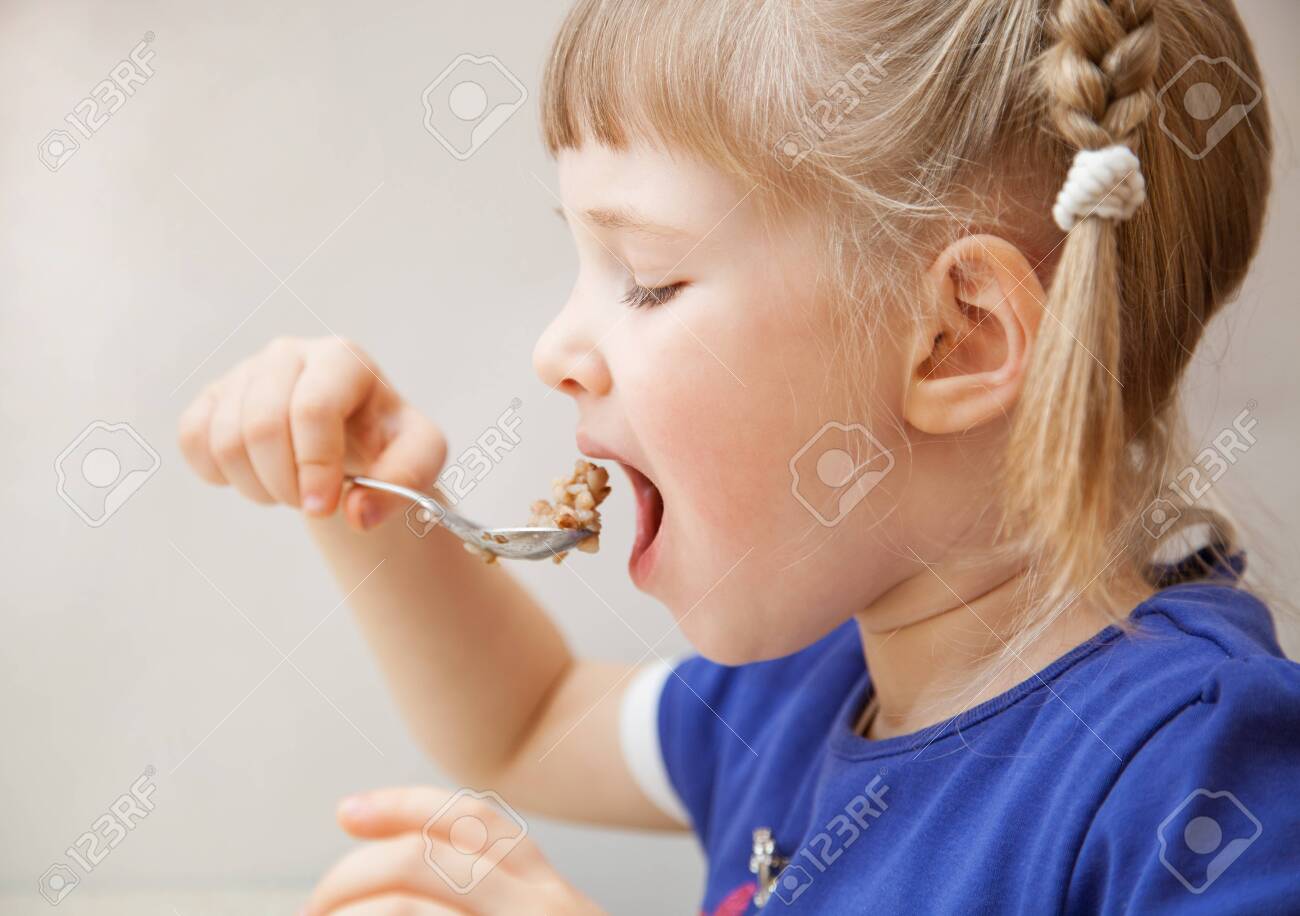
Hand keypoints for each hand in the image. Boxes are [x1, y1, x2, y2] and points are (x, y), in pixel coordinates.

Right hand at [178, 336, 444, 530]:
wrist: (354, 442)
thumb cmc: (387, 443)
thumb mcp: (420, 457)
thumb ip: (405, 481)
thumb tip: (358, 514)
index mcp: (342, 359)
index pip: (313, 409)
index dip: (315, 467)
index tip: (325, 509)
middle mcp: (289, 355)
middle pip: (262, 426)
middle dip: (285, 482)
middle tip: (311, 503)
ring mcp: (246, 372)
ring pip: (224, 439)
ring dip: (257, 486)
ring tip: (289, 490)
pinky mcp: (213, 396)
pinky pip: (192, 439)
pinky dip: (219, 474)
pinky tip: (255, 477)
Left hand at [303, 786, 605, 914]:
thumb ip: (496, 906)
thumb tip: (407, 896)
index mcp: (550, 896)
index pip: (473, 821)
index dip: (403, 806)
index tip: (349, 811)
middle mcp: (542, 910)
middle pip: (424, 859)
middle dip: (353, 874)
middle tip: (317, 905)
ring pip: (405, 907)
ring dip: (350, 911)